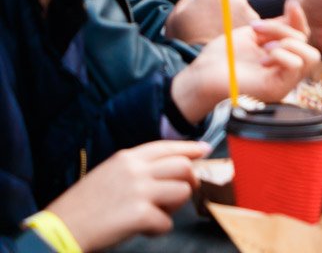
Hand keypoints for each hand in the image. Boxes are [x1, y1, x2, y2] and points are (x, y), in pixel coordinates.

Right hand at [46, 140, 208, 251]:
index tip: (204, 150)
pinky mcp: (139, 214)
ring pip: (182, 192)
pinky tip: (144, 230)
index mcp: (127, 158)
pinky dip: (159, 229)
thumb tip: (169, 168)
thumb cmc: (84, 206)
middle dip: (189, 181)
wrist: (60, 229)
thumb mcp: (110, 173)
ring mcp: (139, 191)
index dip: (190, 149)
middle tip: (180, 195)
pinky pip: (167, 222)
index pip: (168, 147)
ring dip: (174, 207)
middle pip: (184, 167)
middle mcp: (135, 170)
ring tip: (156, 214)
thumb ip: (137, 168)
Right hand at [164, 0, 258, 44]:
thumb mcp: (177, 15)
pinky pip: (248, 24)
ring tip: (219, 32)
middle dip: (227, 3)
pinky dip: (240, 29)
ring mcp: (247, 15)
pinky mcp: (253, 30)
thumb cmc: (185, 41)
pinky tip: (228, 39)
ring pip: (243, 10)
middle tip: (214, 18)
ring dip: (235, 17)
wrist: (199, 66)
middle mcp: (236, 0)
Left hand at [171, 1, 319, 123]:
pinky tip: (264, 57)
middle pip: (306, 43)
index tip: (290, 4)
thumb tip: (295, 7)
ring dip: (288, 43)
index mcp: (281, 56)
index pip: (304, 36)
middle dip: (285, 30)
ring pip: (311, 56)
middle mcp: (286, 69)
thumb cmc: (223, 57)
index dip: (300, 19)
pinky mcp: (278, 88)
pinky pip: (296, 67)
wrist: (202, 75)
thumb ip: (275, 25)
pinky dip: (283, 55)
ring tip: (265, 47)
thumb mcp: (253, 34)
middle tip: (258, 31)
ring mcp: (285, 81)